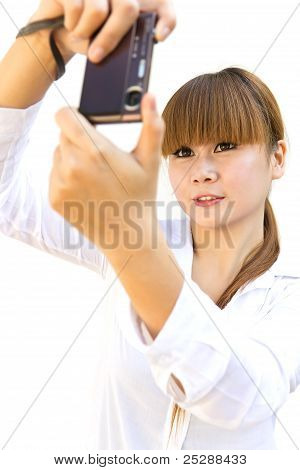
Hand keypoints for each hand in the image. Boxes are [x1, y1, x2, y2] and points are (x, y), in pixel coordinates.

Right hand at [29, 0, 175, 63]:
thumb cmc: (92, 38)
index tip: (159, 37)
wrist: (61, 30)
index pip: (162, 4)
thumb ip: (127, 45)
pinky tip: (70, 22)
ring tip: (80, 35)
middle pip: (127, 8)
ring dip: (85, 32)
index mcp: (136, 4)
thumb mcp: (112, 45)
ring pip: (98, 11)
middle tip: (96, 57)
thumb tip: (131, 58)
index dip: (166, 19)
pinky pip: (76, 7)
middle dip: (110, 37)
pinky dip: (72, 24)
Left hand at [49, 93, 164, 249]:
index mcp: (95, 150)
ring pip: (58, 154)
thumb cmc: (140, 194)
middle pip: (64, 134)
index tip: (85, 123)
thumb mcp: (150, 160)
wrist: (128, 234)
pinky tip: (86, 188)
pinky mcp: (55, 197)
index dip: (74, 116)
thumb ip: (151, 125)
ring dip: (71, 157)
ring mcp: (61, 183)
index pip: (64, 115)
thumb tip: (149, 96)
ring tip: (94, 174)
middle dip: (78, 139)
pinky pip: (54, 174)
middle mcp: (73, 165)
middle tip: (99, 157)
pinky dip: (66, 177)